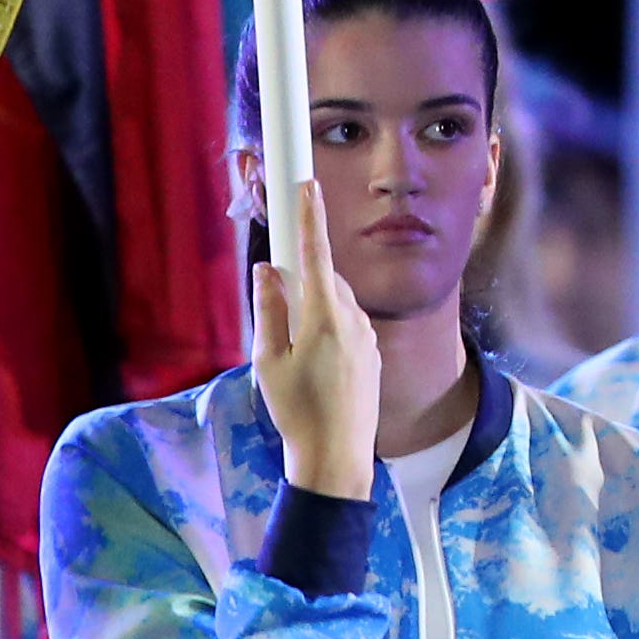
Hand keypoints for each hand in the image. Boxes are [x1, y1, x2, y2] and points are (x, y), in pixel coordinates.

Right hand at [252, 184, 379, 500]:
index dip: (309, 217)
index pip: (315, 254)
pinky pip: (346, 325)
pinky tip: (314, 368)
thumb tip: (267, 270)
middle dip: (299, 284)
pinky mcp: (371, 350)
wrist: (337, 454)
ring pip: (335, 303)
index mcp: (324, 316)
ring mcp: (367, 334)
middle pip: (322, 280)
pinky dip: (326, 330)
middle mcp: (353, 318)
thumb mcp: (268, 361)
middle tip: (279, 321)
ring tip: (293, 360)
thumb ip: (269, 310)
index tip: (308, 184)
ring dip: (312, 311)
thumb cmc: (296, 411)